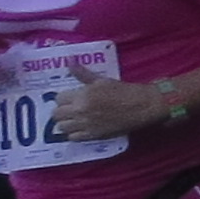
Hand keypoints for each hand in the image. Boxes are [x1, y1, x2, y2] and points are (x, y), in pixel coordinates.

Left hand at [45, 66, 163, 142]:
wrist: (143, 106)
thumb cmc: (124, 91)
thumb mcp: (102, 80)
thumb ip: (82, 73)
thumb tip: (69, 61)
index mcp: (82, 95)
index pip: (58, 98)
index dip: (64, 98)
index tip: (71, 98)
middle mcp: (80, 111)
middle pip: (56, 114)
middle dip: (62, 111)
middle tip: (72, 109)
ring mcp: (86, 125)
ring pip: (62, 127)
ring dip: (66, 123)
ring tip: (75, 120)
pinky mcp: (93, 135)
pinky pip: (72, 138)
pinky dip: (74, 134)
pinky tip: (81, 129)